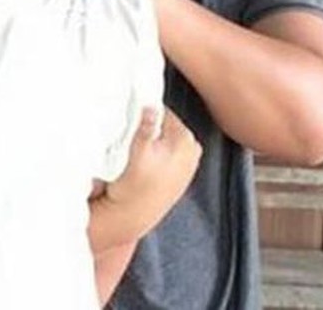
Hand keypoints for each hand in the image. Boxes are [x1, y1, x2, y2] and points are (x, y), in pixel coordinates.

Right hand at [105, 108, 202, 236]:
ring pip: (164, 138)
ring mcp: (189, 162)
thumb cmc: (134, 187)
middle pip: (164, 124)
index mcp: (185, 139)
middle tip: (130, 138)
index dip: (142, 112)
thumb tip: (150, 106)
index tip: (129, 119)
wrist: (133, 215)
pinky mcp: (182, 174)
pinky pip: (167, 152)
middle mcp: (192, 149)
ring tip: (136, 153)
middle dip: (148, 127)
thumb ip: (146, 125)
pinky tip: (143, 164)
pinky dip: (156, 154)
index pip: (162, 111)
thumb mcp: (137, 151)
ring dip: (151, 141)